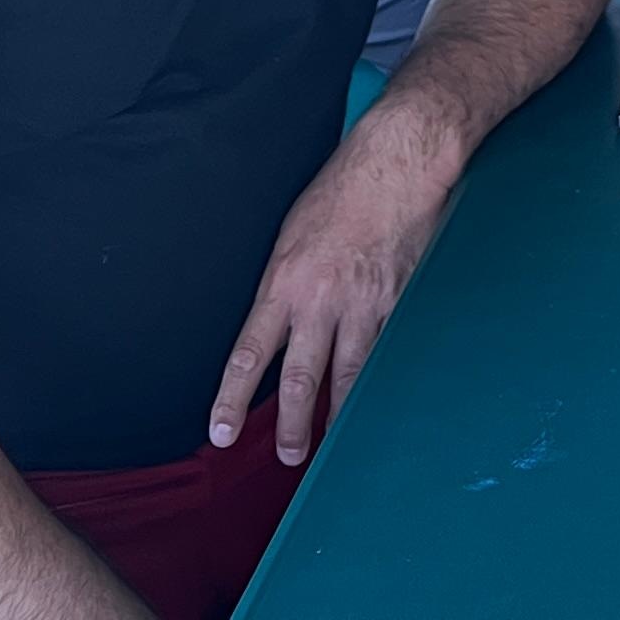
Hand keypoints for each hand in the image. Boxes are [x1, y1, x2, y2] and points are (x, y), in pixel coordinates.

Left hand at [209, 101, 457, 463]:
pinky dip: (379, 380)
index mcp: (284, 282)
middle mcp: (321, 300)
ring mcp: (364, 304)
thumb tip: (274, 329)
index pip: (249, 355)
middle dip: (291, 425)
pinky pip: (385, 352)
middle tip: (287, 457)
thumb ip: (282, 286)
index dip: (232, 400)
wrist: (396, 163)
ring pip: (347, 375)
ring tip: (329, 444)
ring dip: (335, 415)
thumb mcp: (290, 235)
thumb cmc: (340, 192)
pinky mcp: (399, 302)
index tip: (220, 433)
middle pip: (300, 379)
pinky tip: (377, 399)